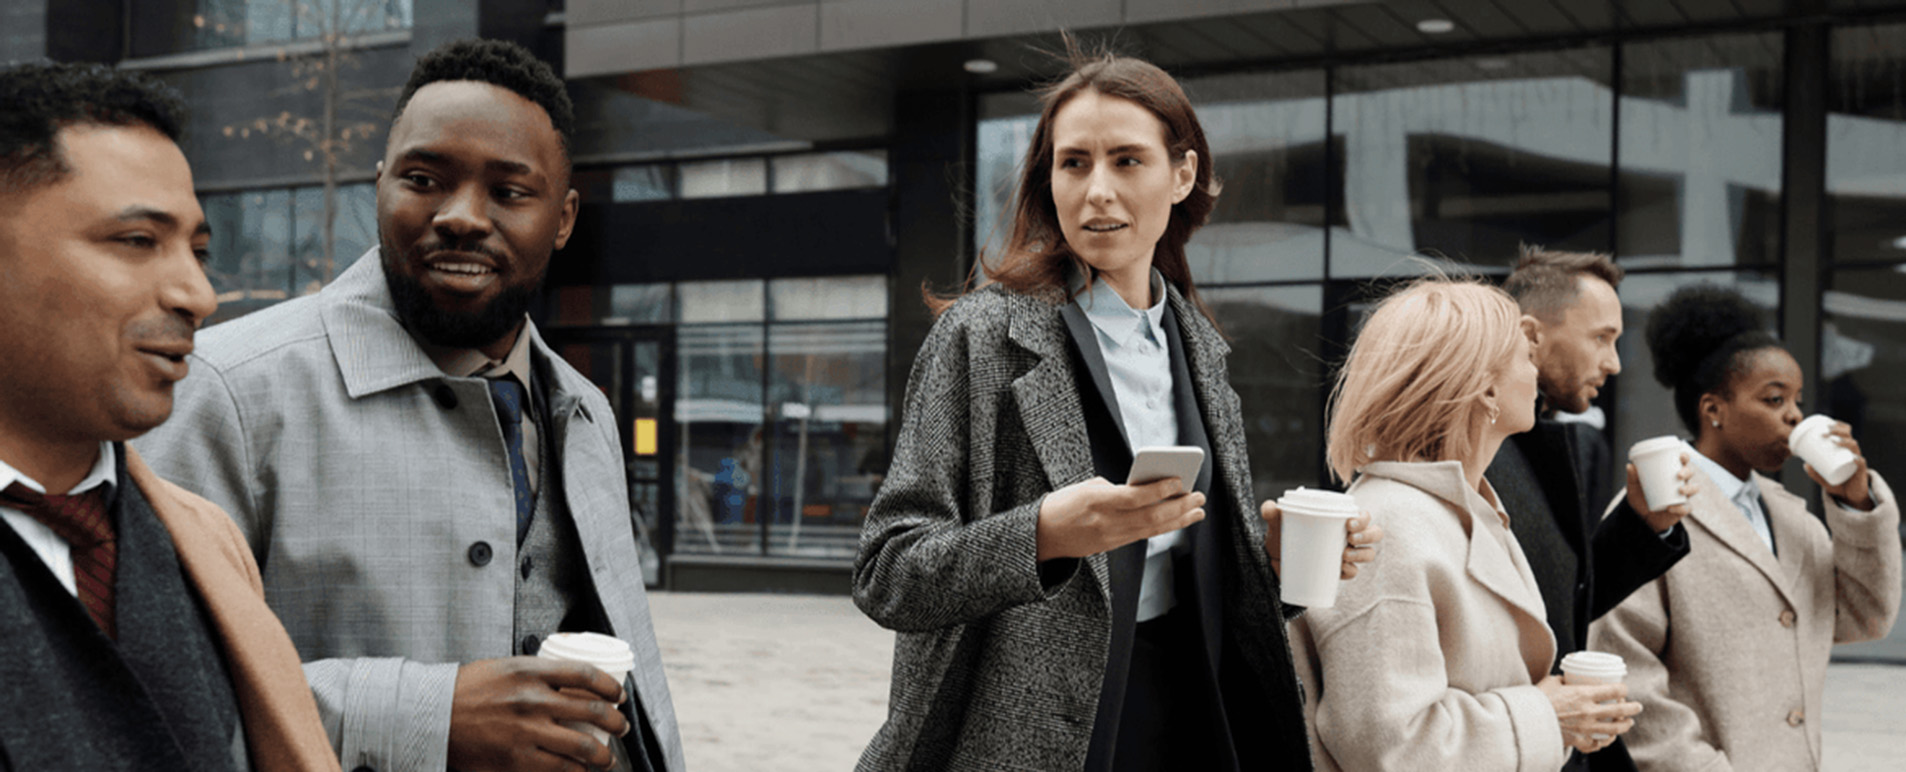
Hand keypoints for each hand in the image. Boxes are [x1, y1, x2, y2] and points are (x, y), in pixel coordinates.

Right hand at [447, 657, 628, 771]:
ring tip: (607, 758)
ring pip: (583, 748)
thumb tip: (575, 685)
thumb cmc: (467, 690)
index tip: (618, 695)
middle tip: (621, 727)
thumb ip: (539, 675)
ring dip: (603, 756)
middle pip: (592, 712)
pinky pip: (560, 770)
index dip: (610, 687)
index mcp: (530, 671)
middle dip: (616, 723)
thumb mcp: (506, 667)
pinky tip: (581, 771)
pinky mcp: (516, 760)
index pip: (586, 675)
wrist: (431, 715)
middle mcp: (532, 701)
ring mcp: (526, 733)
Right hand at [1035, 477, 1202, 561]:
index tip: (1179, 480)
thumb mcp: (1086, 487)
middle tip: (1198, 496)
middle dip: (1178, 507)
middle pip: (1150, 516)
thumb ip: (1116, 488)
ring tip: (1197, 511)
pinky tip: (1177, 521)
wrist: (1042, 535)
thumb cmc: (1063, 504)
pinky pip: (1143, 536)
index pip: (1134, 497)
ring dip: (1178, 520)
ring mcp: (1110, 537)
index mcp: (1096, 501)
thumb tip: (1145, 490)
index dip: (1159, 490)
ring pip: (1151, 530)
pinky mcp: (1112, 546)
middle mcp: (1105, 522)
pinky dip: (1163, 527)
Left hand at [1258, 502, 1380, 578]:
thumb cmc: (1282, 537)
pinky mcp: (1337, 571)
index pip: (1362, 516)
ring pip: (1368, 553)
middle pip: (1373, 534)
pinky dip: (1350, 571)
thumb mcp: (1276, 525)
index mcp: (1339, 520)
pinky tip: (1342, 569)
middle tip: (1350, 537)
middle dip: (1367, 535)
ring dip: (1362, 554)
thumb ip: (1272, 513)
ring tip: (1344, 555)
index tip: (1349, 523)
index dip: (1363, 518)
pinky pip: (1353, 572)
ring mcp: (1345, 554)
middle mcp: (1347, 536)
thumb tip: (1270, 507)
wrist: (1273, 562)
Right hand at [1536, 674, 1641, 753]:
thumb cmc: (1536, 699)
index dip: (1623, 688)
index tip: (1623, 688)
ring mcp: (1585, 728)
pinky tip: (1607, 739)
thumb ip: (1564, 680)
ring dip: (1624, 726)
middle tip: (1637, 707)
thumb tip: (1569, 679)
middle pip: (1619, 710)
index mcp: (1583, 694)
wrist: (1526, 722)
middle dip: (1632, 708)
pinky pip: (1597, 744)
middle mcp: (1589, 712)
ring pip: (1614, 729)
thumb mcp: (1551, 682)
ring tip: (1628, 723)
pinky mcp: (1579, 740)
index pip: (1613, 690)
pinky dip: (1603, 742)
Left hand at [1626, 452, 1696, 532]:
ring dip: (1690, 488)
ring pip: (1694, 489)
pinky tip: (1671, 508)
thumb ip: (1632, 478)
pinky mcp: (1681, 509)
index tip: (1681, 456)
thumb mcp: (1634, 488)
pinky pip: (1686, 508)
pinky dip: (1680, 508)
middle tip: (1679, 475)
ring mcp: (1683, 496)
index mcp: (1670, 473)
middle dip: (1687, 472)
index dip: (1684, 457)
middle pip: (1690, 473)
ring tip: (1680, 490)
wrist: (1642, 517)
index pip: (1682, 462)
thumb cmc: (1641, 498)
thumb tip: (1630, 466)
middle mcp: (1680, 483)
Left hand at [1803, 421, 1873, 509]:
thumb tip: (1805, 464)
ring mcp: (1858, 460)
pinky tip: (1852, 457)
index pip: (1846, 433)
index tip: (1826, 423)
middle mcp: (1853, 452)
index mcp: (1846, 450)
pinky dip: (1856, 459)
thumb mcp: (1824, 478)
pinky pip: (1861, 462)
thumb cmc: (1839, 483)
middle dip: (1838, 430)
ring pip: (1854, 446)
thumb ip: (1815, 473)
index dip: (1838, 425)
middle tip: (1824, 431)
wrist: (1851, 497)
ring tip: (1832, 440)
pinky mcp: (1862, 471)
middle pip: (1849, 436)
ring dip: (1844, 441)